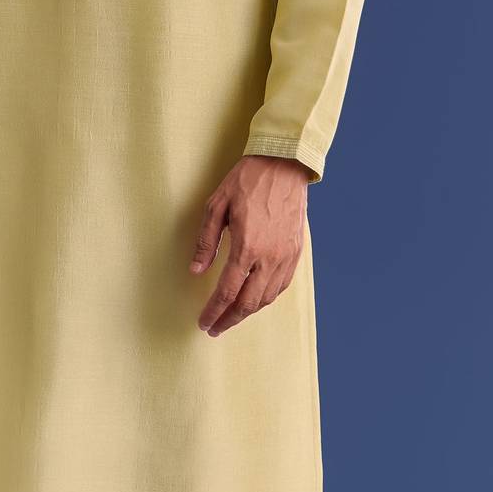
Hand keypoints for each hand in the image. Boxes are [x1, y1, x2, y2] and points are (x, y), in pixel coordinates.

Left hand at [190, 154, 310, 334]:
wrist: (284, 164)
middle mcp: (270, 257)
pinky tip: (255, 298)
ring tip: (231, 315)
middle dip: (229, 319)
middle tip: (215, 328)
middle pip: (248, 303)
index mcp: (247, 246)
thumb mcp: (217, 206)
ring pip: (267, 297)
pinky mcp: (296, 252)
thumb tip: (196, 270)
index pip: (227, 291)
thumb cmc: (247, 180)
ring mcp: (286, 256)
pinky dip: (267, 298)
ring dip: (248, 311)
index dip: (213, 311)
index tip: (204, 322)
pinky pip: (282, 285)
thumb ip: (207, 242)